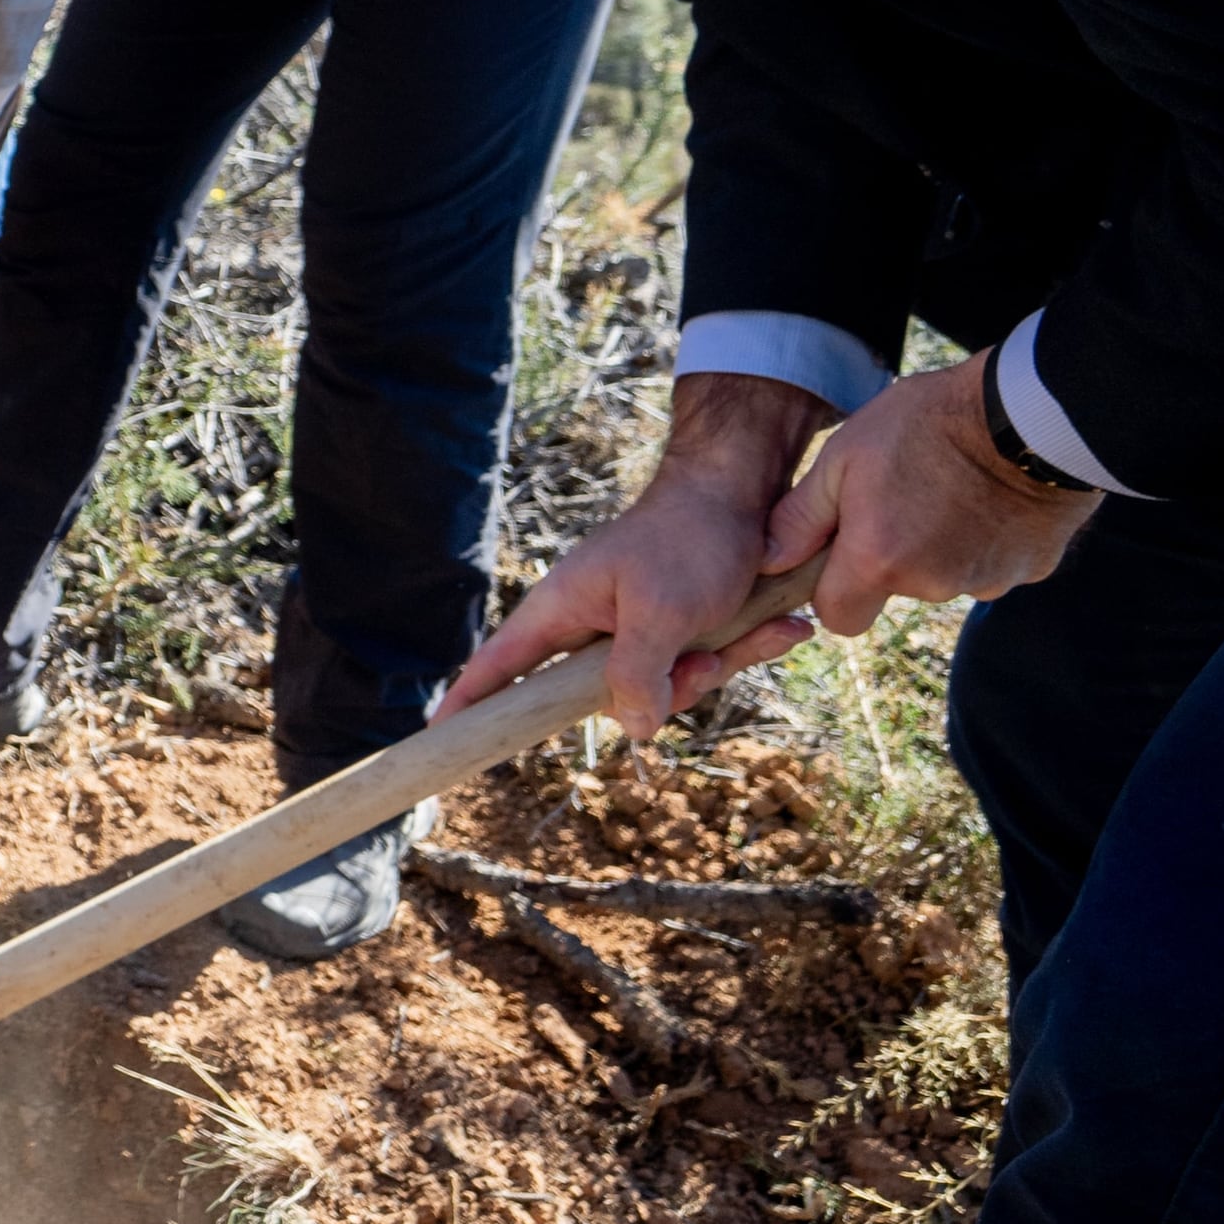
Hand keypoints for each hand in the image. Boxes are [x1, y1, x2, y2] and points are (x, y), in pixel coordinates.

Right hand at [442, 372, 831, 738]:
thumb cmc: (689, 537)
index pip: (498, 666)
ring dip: (716, 668)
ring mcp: (637, 630)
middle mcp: (592, 626)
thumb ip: (636, 673)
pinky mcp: (680, 630)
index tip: (439, 735)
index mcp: (562, 611)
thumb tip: (635, 728)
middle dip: (664, 691)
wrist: (746, 489)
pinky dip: (746, 650)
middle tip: (701, 662)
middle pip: (601, 697)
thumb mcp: (660, 610)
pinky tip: (783, 627)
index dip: (470, 702)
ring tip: (751, 628)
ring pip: (663, 687)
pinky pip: (704, 666)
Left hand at [771, 353, 1102, 641]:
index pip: (840, 618)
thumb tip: (769, 561)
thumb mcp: (845, 455)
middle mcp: (934, 585)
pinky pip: (992, 565)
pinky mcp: (1031, 569)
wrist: (1028, 408)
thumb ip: (801, 518)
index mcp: (880, 561)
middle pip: (896, 592)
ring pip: (947, 578)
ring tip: (948, 485)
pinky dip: (986, 540)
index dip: (835, 588)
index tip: (844, 548)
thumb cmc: (927, 421)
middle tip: (903, 495)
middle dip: (891, 558)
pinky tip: (988, 495)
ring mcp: (988, 581)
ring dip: (940, 547)